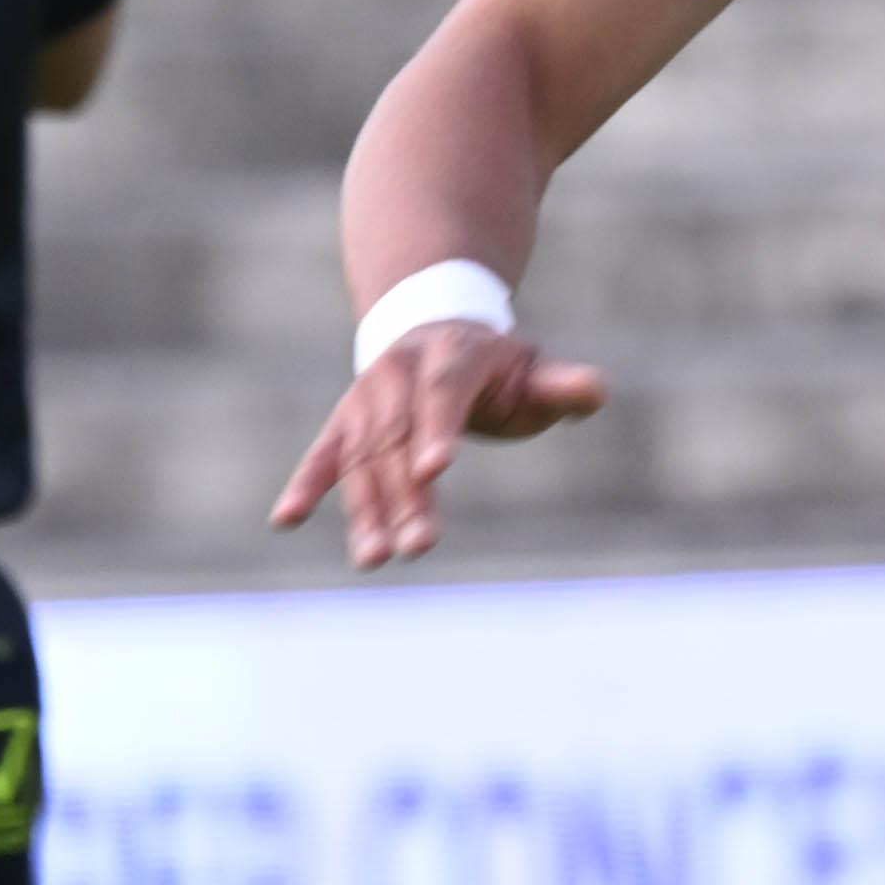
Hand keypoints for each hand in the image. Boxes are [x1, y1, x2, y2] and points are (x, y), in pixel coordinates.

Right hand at [267, 321, 607, 571]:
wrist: (434, 327)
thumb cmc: (497, 367)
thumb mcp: (535, 369)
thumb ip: (562, 386)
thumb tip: (597, 392)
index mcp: (453, 354)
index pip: (444, 391)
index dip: (438, 428)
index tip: (434, 471)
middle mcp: (399, 372)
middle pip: (399, 437)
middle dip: (407, 494)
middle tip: (418, 546)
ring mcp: (366, 398)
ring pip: (364, 458)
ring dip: (366, 509)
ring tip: (374, 558)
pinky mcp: (344, 424)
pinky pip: (322, 455)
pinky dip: (305, 484)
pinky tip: (287, 518)